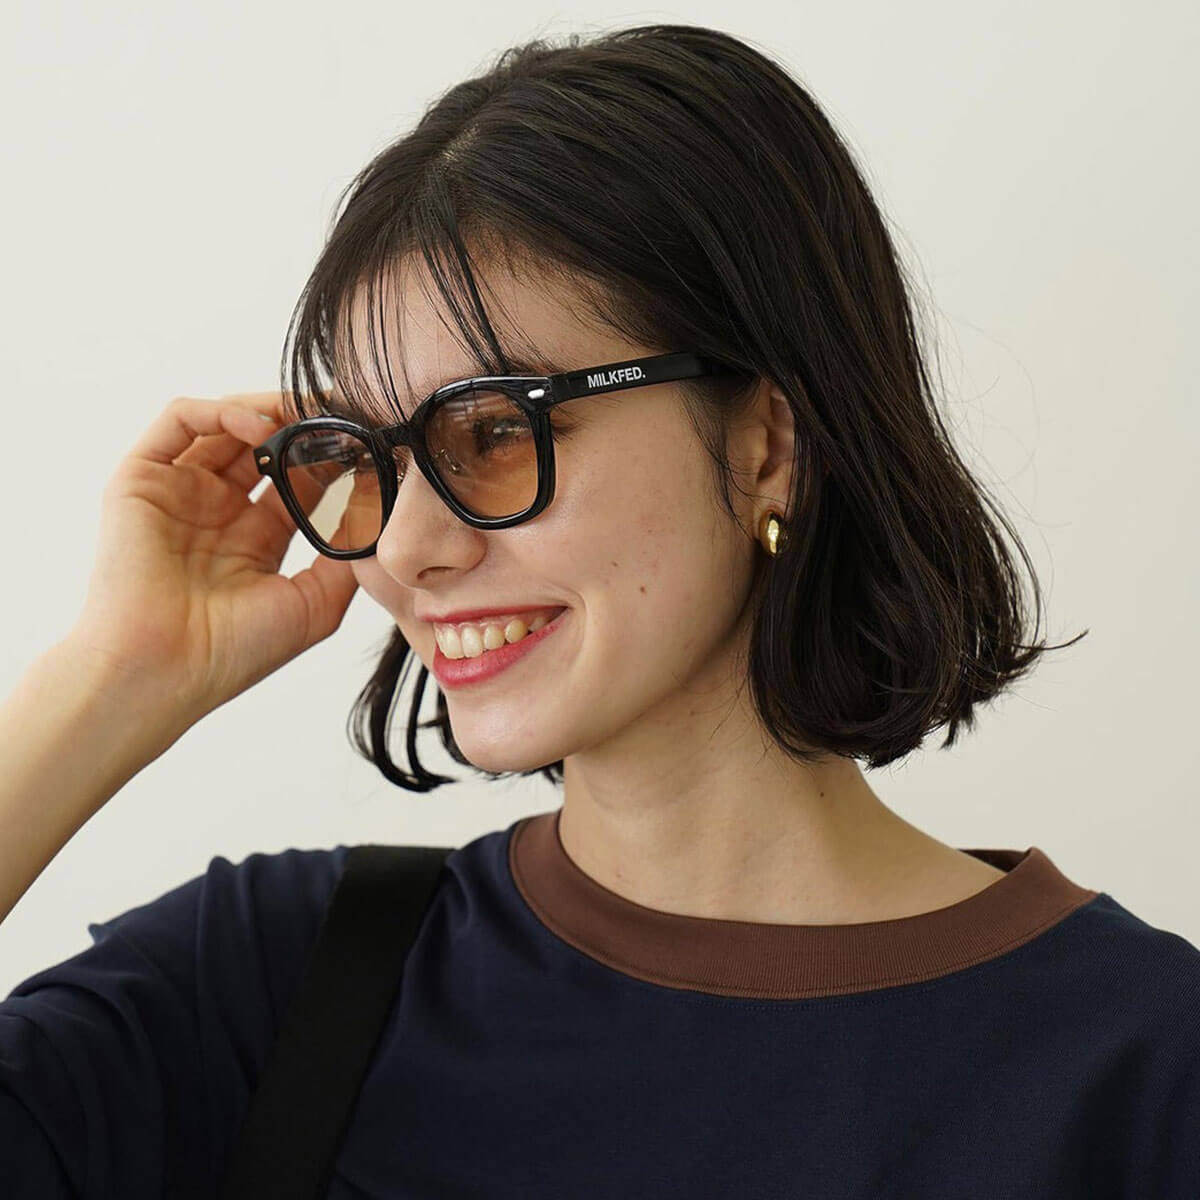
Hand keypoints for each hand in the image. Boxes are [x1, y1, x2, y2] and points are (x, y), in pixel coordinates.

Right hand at [66, 392, 358, 724]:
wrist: (164, 671)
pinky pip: (179, 421)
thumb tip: (379, 512)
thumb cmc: (232, 652)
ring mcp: (179, 492)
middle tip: (343, 411)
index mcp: (254, 539)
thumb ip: (346, 557)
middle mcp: (215, 510)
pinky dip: (221, 411)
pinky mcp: (142, 480)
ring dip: (269, 410)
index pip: (297, 479)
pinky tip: (261, 428)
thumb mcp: (314, 603)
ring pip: (225, 424)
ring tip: (308, 412)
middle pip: (264, 445)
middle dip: (304, 424)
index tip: (368, 441)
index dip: (331, 457)